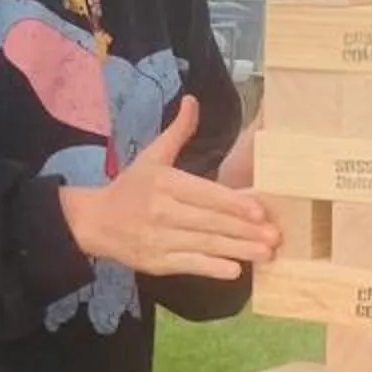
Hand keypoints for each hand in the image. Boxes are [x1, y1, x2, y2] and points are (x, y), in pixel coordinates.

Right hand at [58, 96, 282, 282]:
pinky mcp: (156, 263)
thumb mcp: (152, 156)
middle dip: (244, 231)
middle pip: (209, 222)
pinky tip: (235, 270)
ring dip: (238, 250)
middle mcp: (162, 211)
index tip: (259, 211)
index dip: (232, 204)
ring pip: (204, 245)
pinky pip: (189, 266)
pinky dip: (212, 269)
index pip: (204, 194)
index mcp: (164, 183)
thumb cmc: (131, 188)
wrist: (95, 221)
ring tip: (266, 253)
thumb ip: (178, 132)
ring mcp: (159, 239)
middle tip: (275, 236)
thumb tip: (192, 100)